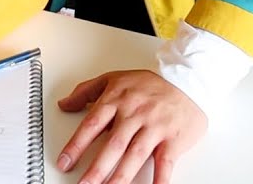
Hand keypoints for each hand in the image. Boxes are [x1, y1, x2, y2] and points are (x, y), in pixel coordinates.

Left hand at [57, 69, 206, 183]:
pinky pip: (165, 163)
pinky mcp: (172, 140)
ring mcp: (154, 128)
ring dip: (120, 177)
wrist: (187, 80)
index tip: (64, 162)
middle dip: (96, 169)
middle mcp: (134, 114)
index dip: (76, 145)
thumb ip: (86, 91)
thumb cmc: (150, 84)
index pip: (92, 125)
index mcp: (117, 100)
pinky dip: (159, 179)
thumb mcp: (113, 79)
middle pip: (113, 145)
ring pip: (135, 156)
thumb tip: (64, 104)